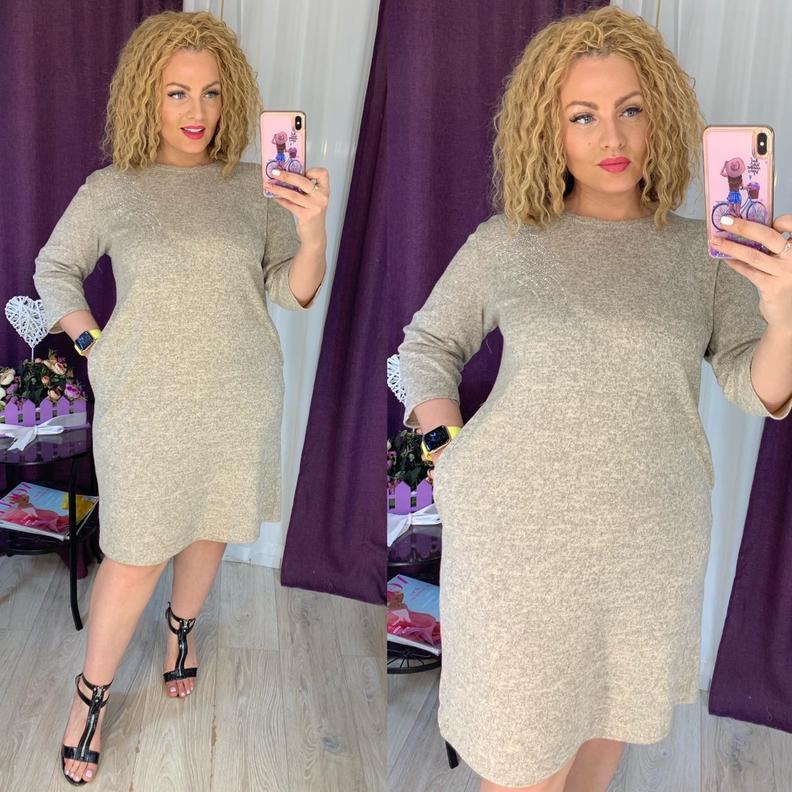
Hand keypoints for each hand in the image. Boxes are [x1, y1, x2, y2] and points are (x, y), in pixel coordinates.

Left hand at [264, 167, 329, 249]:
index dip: (313, 170)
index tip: (302, 172)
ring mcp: (314, 207)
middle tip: (274, 173)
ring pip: (293, 194)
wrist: (315, 236)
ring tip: (268, 185)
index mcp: (324, 191)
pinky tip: (275, 198)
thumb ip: (306, 189)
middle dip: (286, 176)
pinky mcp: (306, 216)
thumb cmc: (313, 215)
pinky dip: (281, 200)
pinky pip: (290, 205)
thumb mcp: (314, 200)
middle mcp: (321, 198)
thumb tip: (287, 176)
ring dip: (278, 189)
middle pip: (303, 181)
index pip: (323, 173)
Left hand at [709, 215, 791, 333]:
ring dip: (731, 246)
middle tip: (724, 221)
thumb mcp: (786, 261)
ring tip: (714, 241)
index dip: (779, 220)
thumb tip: (746, 229)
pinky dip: (736, 264)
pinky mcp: (772, 287)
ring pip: (753, 254)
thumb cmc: (786, 282)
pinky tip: (725, 258)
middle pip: (768, 236)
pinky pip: (749, 271)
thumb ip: (775, 247)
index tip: (766, 220)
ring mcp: (785, 273)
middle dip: (743, 226)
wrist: (790, 315)